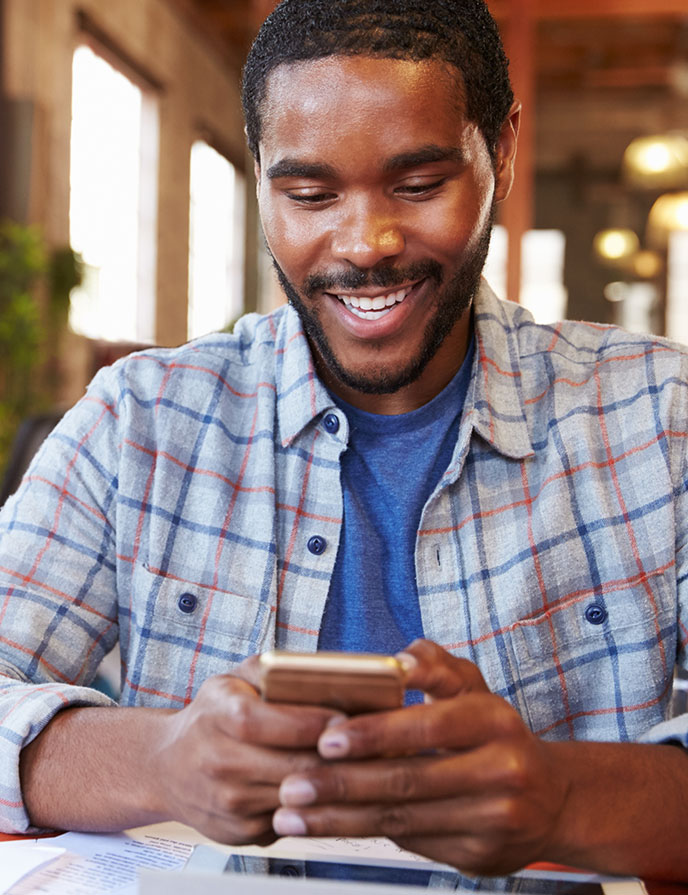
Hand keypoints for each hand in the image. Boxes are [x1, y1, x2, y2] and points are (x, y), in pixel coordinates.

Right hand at [152, 657, 342, 845]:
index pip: (275, 724)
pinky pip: (291, 819)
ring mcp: (230, 803)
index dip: (314, 723)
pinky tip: (320, 787)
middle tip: (360, 743)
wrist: (166, 767)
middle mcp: (221, 763)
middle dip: (334, 756)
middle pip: (294, 765)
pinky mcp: (240, 832)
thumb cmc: (210, 716)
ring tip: (349, 763)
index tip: (344, 717)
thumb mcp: (232, 679)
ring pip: (298, 797)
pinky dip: (311, 805)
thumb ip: (272, 669)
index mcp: (220, 717)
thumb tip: (320, 670)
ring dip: (328, 783)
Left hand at [273, 640, 568, 875]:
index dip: (376, 732)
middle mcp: (500, 771)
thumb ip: (434, 665)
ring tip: (293, 814)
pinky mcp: (479, 855)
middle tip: (294, 784)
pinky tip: (328, 827)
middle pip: (409, 779)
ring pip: (403, 819)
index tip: (327, 737)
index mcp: (494, 721)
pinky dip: (363, 836)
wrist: (553, 800)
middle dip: (342, 784)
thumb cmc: (496, 734)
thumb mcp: (474, 689)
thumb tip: (398, 661)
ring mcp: (493, 819)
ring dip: (340, 819)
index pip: (429, 725)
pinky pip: (412, 844)